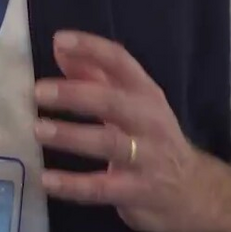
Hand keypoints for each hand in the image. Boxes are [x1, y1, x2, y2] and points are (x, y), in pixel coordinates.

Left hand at [33, 31, 223, 231]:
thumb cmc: (151, 138)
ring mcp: (146, 157)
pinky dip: (73, 185)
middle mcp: (148, 120)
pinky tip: (46, 180)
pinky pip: (101, 188)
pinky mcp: (136, 191)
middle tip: (38, 91)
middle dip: (75, 94)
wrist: (192, 191)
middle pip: (112, 101)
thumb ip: (94, 75)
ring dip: (71, 135)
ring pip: (108, 143)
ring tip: (38, 130)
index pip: (120, 61)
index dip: (91, 47)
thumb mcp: (130, 103)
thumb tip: (59, 48)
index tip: (59, 39)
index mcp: (145, 93)